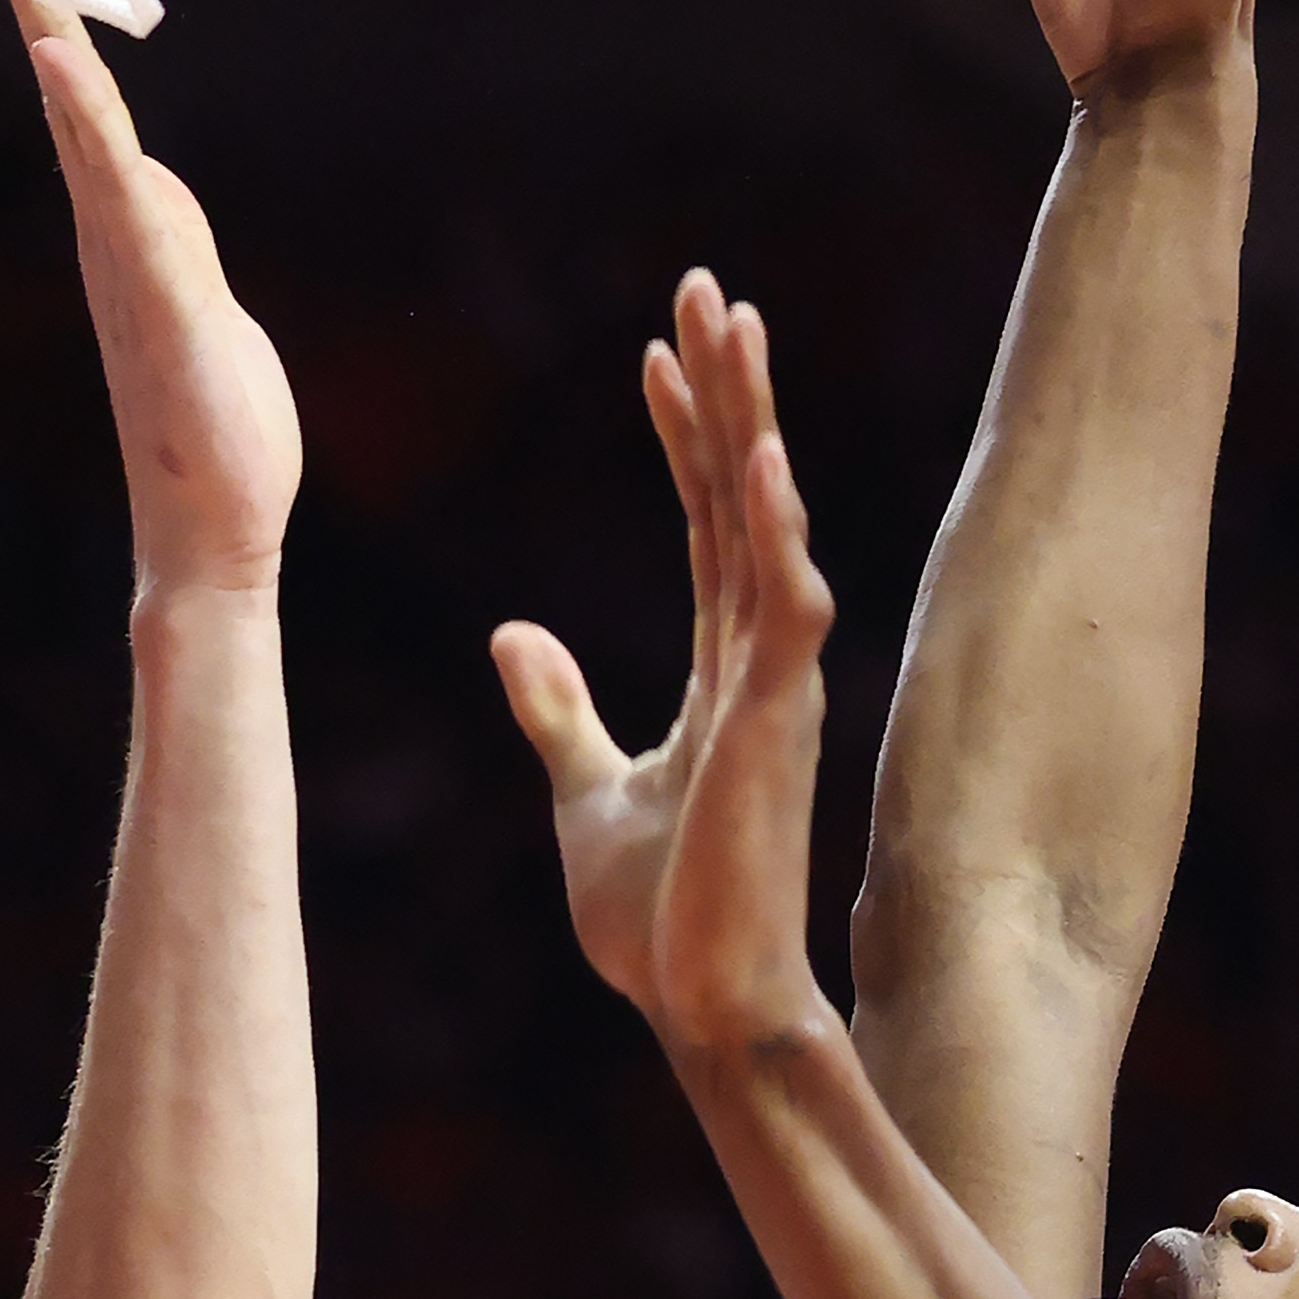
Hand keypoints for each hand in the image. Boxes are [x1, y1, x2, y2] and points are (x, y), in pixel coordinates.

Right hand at [0, 0, 298, 595]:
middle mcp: (116, 240)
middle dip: (36, 8)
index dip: (59, 29)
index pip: (92, 112)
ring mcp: (132, 267)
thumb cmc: (217, 430)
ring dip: (55, 46)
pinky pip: (125, 196)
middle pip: (74, 102)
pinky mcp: (165, 298)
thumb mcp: (207, 308)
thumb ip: (176, 242)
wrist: (218, 532)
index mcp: (131, 236)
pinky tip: (66, 69)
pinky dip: (92, 127)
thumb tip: (152, 183)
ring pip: (89, 135)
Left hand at [493, 274, 835, 1059]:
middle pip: (739, 496)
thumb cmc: (659, 920)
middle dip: (725, 392)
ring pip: (767, 524)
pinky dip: (773, 530)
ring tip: (736, 328)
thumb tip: (513, 633)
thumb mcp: (584, 792)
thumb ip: (557, 710)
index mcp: (719, 671)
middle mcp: (758, 661)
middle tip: (707, 291)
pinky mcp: (777, 724)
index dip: (682, 435)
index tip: (655, 355)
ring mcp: (776, 686)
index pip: (701, 523)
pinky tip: (759, 458)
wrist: (700, 1007)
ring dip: (751, 424)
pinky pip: (785, 606)